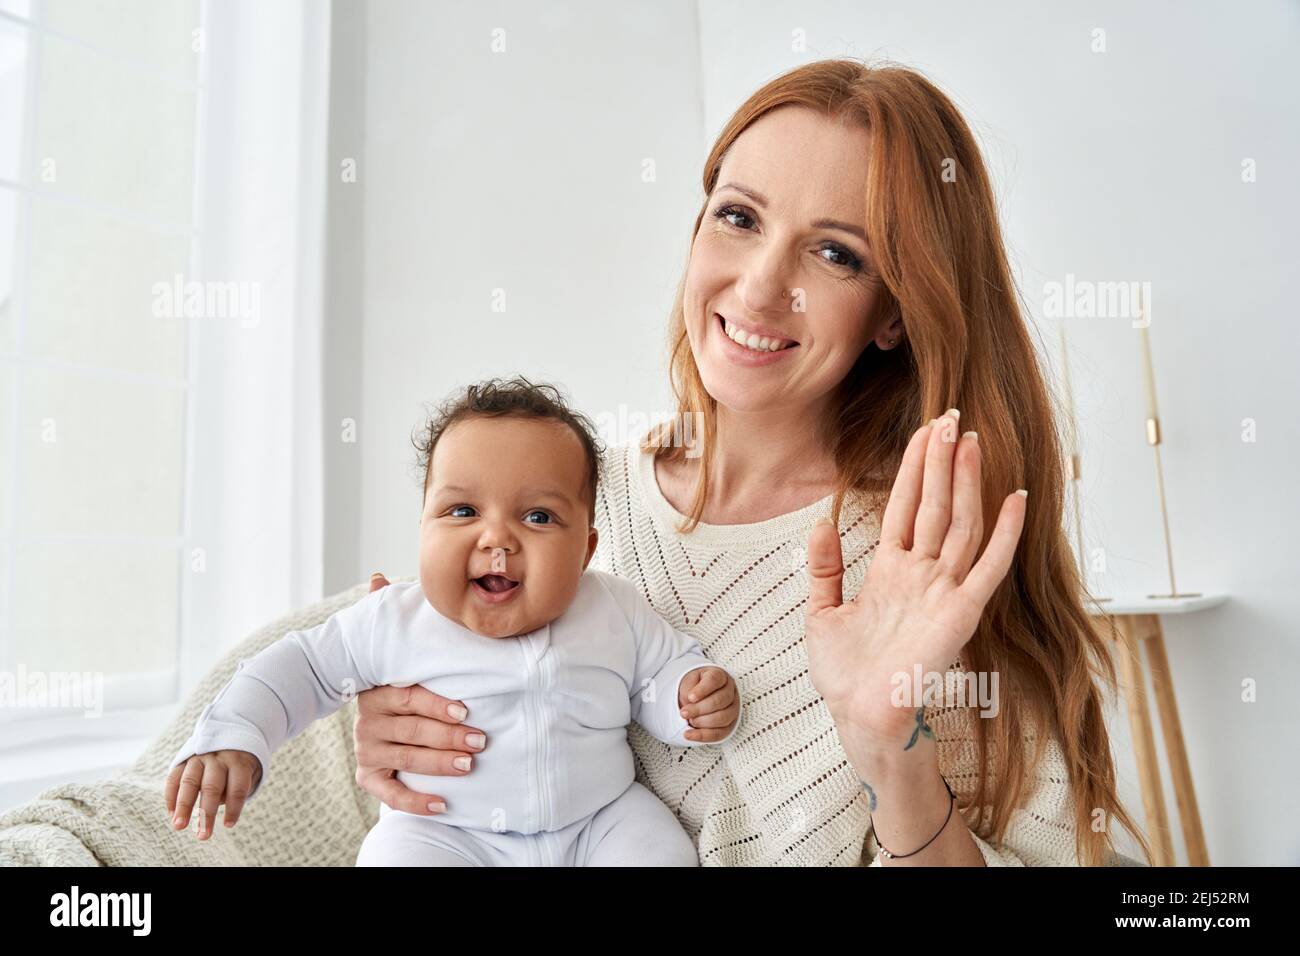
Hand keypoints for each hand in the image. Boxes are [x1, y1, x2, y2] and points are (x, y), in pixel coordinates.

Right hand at [165, 750, 261, 839]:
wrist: (228, 737)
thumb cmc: (239, 766)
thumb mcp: (248, 773)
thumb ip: (233, 790)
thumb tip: (210, 810)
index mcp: (238, 762)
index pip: (237, 787)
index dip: (234, 807)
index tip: (228, 825)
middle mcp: (217, 759)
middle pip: (212, 786)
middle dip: (206, 813)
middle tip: (202, 836)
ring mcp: (198, 758)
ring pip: (189, 782)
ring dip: (183, 806)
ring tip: (178, 826)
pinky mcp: (183, 760)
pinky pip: (174, 778)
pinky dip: (171, 797)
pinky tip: (172, 815)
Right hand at [353, 573, 488, 814]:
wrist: (374, 713)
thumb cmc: (398, 676)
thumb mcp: (393, 647)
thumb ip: (391, 617)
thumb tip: (379, 577)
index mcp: (377, 689)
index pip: (409, 697)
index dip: (437, 704)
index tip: (465, 710)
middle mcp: (368, 720)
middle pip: (412, 730)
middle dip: (448, 737)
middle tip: (480, 740)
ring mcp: (368, 748)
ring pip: (406, 759)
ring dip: (439, 765)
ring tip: (470, 765)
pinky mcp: (370, 774)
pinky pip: (389, 793)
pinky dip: (415, 801)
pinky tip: (443, 804)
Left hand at [678, 666, 739, 742]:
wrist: (696, 697)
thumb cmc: (693, 687)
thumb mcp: (688, 682)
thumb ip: (688, 690)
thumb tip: (689, 705)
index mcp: (720, 676)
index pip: (714, 680)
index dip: (702, 690)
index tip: (690, 697)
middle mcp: (730, 692)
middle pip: (720, 700)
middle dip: (699, 709)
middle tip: (684, 713)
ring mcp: (733, 709)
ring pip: (722, 718)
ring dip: (702, 722)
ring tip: (689, 720)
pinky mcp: (729, 726)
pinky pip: (719, 733)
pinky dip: (702, 736)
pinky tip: (689, 734)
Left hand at [803, 410, 1026, 752]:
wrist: (861, 716)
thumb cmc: (845, 676)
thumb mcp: (821, 614)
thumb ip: (824, 569)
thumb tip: (820, 525)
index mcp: (890, 570)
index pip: (904, 506)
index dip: (913, 468)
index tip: (924, 431)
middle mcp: (921, 574)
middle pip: (935, 504)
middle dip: (942, 461)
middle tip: (951, 416)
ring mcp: (944, 590)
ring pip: (958, 523)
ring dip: (965, 482)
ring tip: (971, 440)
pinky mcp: (962, 612)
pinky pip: (987, 566)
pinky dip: (1004, 533)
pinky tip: (1014, 499)